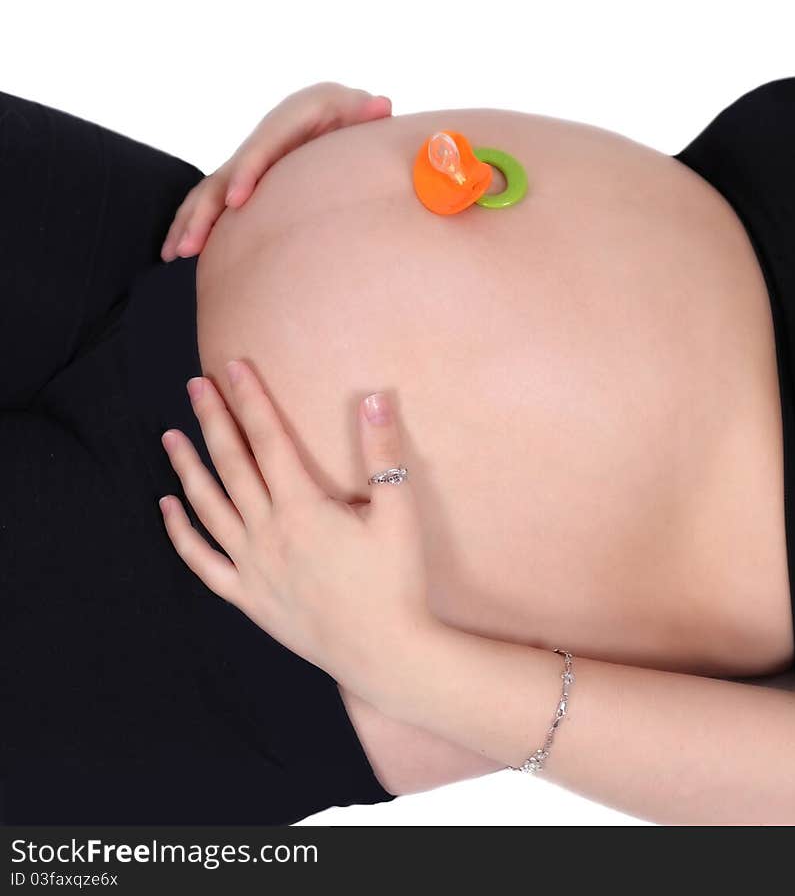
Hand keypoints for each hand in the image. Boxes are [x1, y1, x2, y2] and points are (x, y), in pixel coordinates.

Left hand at [157, 362, 436, 707]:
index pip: (268, 439)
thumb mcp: (399, 511)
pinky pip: (202, 562)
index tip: (233, 366)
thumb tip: (374, 397)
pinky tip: (169, 507)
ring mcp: (252, 568)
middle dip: (212, 420)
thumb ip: (383, 452)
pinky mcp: (248, 598)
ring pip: (207, 508)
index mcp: (302, 508)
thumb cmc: (397, 582)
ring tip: (169, 436)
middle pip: (230, 464)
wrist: (385, 653)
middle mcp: (267, 534)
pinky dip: (181, 533)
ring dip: (186, 468)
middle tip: (195, 384)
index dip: (250, 399)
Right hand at [160, 82, 391, 260]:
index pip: (262, 147)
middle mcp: (259, 141)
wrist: (330, 110)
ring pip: (209, 191)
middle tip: (191, 244)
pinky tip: (180, 251)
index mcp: (286, 122)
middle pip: (224, 174)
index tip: (236, 200)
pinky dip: (195, 223)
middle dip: (205, 209)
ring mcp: (248, 162)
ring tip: (174, 253)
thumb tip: (380, 105)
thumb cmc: (346, 111)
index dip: (246, 171)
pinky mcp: (245, 181)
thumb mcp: (356, 106)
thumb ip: (365, 110)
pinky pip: (213, 202)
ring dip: (190, 221)